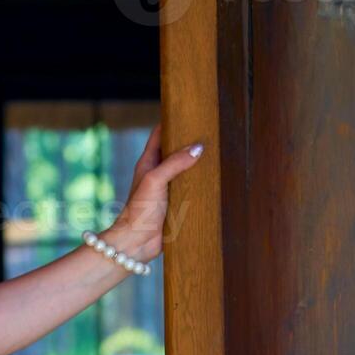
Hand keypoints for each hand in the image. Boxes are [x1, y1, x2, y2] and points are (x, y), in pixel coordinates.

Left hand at [105, 126, 202, 263]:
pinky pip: (190, 189)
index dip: (171, 122)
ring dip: (196, 165)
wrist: (137, 241)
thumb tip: (198, 148)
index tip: (187, 113)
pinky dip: (200, 185)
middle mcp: (157, 174)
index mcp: (148, 163)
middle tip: (209, 133)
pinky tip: (214, 182)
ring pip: (184, 171)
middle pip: (174, 152)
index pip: (159, 135)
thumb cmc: (140, 209)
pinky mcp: (175, 205)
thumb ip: (175, 163)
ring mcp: (166, 189)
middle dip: (189, 143)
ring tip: (217, 154)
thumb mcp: (156, 180)